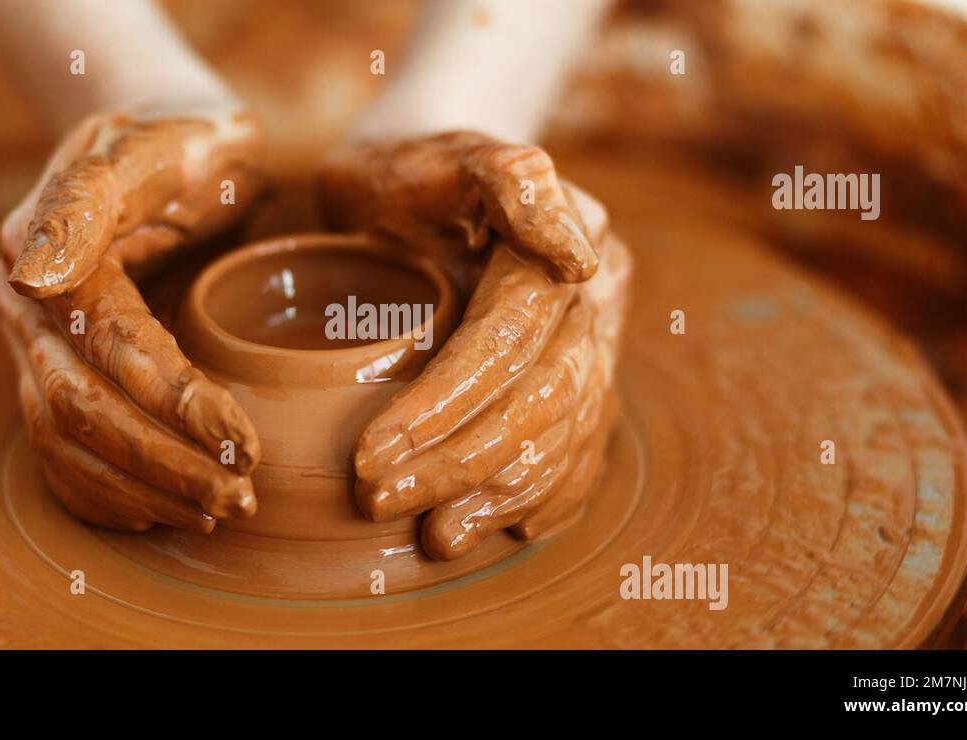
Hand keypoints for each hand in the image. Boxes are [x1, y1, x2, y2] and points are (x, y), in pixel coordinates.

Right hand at [0, 108, 264, 531]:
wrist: (169, 144)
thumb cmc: (178, 142)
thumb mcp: (148, 148)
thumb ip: (85, 202)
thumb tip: (29, 276)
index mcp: (43, 251)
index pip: (109, 351)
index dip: (175, 404)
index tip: (245, 444)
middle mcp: (26, 306)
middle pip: (81, 410)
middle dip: (162, 465)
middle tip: (240, 499)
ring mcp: (34, 342)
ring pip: (67, 440)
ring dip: (139, 488)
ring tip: (214, 513)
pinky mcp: (55, 368)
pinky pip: (59, 449)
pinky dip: (103, 492)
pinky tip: (156, 514)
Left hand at [320, 132, 629, 558]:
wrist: (422, 178)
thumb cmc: (410, 171)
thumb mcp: (439, 156)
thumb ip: (509, 182)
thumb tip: (578, 258)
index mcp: (569, 237)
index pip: (506, 340)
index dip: (442, 406)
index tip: (369, 455)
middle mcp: (597, 294)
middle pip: (538, 398)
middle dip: (458, 463)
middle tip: (380, 502)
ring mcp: (597, 337)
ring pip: (564, 433)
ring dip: (501, 493)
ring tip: (437, 536)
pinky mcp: (584, 371)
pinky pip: (583, 445)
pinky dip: (547, 493)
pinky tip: (509, 527)